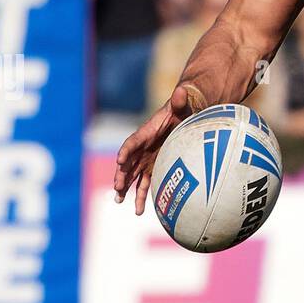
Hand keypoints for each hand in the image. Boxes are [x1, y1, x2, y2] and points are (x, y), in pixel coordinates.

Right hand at [114, 84, 202, 214]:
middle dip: (122, 174)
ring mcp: (146, 158)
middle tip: (118, 187)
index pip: (134, 141)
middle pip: (129, 161)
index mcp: (148, 131)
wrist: (185, 116)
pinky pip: (144, 183)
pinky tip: (138, 210)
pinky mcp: (152, 167)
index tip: (120, 160)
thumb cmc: (184, 109)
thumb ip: (181, 101)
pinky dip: (140, 195)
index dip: (127, 150)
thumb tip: (182, 91)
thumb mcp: (184, 104)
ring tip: (119, 201)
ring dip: (125, 188)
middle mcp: (143, 146)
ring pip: (132, 175)